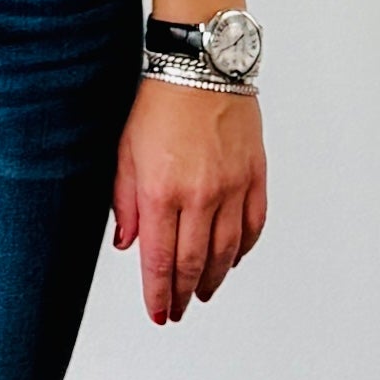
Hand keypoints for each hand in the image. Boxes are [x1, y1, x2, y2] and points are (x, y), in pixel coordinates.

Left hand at [113, 76, 265, 323]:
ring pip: (227, 251)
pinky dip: (244, 249)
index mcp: (161, 192)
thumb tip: (128, 245)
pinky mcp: (255, 175)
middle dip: (184, 294)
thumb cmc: (158, 104)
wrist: (201, 66)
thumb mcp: (124, 154)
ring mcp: (231, 187)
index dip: (158, 294)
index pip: (160, 260)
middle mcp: (199, 195)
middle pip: (194, 263)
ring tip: (204, 292)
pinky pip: (253, 225)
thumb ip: (125, 204)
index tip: (158, 313)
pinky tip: (234, 259)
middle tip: (178, 311)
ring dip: (215, 278)